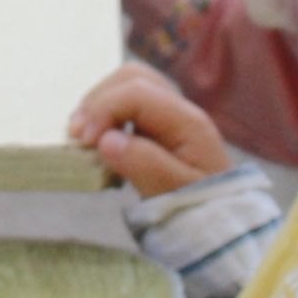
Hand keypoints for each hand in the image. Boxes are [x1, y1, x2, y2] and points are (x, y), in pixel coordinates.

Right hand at [73, 62, 231, 193]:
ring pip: (128, 85)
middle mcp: (179, 109)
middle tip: (78, 134)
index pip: (137, 93)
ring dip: (99, 104)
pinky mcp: (157, 125)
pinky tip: (95, 138)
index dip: (104, 110)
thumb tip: (106, 140)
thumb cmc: (198, 207)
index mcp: (187, 121)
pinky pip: (127, 104)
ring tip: (81, 136)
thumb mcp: (173, 192)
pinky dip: (105, 114)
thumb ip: (143, 164)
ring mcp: (168, 114)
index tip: (85, 142)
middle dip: (99, 99)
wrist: (218, 220)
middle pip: (133, 76)